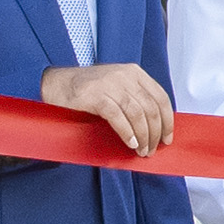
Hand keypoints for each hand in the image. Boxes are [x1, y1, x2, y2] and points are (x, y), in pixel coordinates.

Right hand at [42, 59, 176, 153]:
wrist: (55, 83)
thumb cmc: (87, 90)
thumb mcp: (117, 87)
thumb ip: (136, 100)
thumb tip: (156, 128)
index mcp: (134, 72)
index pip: (160, 97)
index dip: (167, 120)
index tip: (167, 137)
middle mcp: (124, 75)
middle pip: (150, 108)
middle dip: (155, 133)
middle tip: (152, 149)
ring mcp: (109, 84)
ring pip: (137, 114)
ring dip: (143, 136)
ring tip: (141, 150)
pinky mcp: (95, 95)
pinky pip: (117, 117)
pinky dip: (127, 133)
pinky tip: (130, 143)